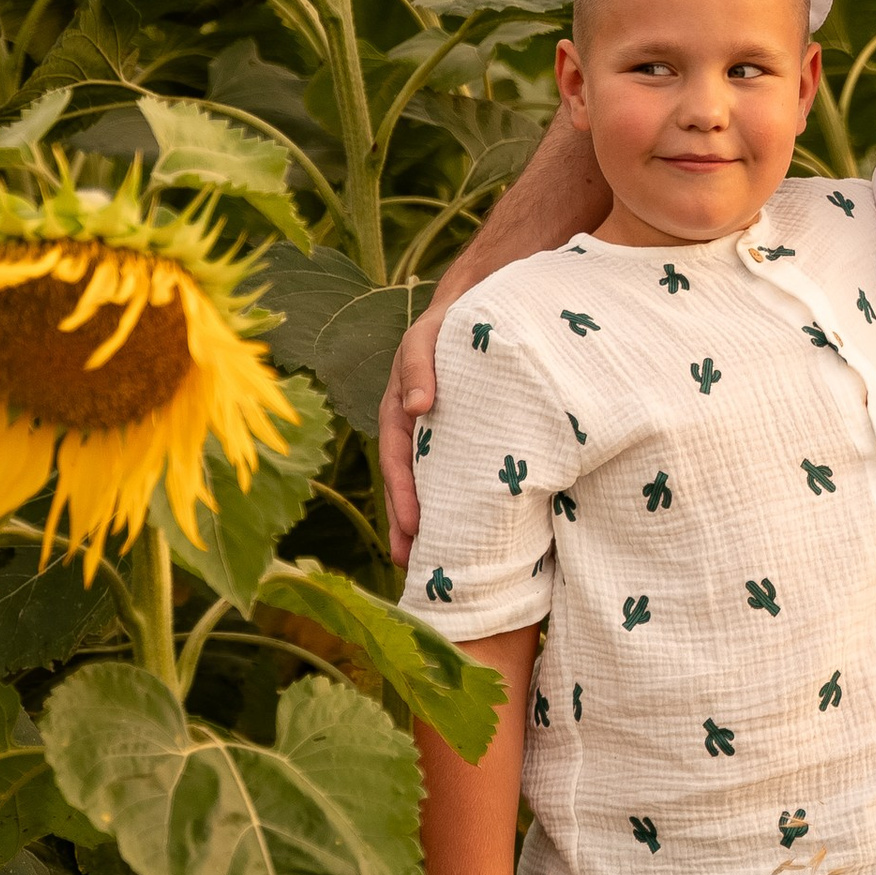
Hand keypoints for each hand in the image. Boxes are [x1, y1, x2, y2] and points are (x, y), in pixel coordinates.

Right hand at [379, 308, 445, 563]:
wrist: (478, 308)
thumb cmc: (447, 324)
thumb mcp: (426, 338)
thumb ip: (420, 365)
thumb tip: (416, 405)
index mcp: (399, 410)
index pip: (397, 460)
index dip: (402, 495)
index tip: (413, 528)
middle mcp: (415, 429)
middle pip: (407, 484)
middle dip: (406, 526)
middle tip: (411, 566)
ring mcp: (437, 437)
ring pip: (429, 485)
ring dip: (427, 523)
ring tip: (433, 564)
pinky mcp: (461, 438)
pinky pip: (454, 474)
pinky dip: (454, 504)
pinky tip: (465, 531)